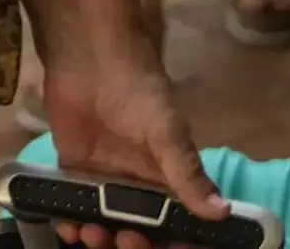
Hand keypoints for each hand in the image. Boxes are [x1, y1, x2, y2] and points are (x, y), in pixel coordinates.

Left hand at [42, 48, 221, 248]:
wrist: (90, 59)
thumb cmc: (139, 93)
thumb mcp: (168, 132)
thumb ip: (187, 172)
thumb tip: (222, 212)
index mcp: (169, 181)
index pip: (177, 224)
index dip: (174, 243)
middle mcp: (138, 186)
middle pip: (140, 231)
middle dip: (134, 244)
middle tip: (127, 240)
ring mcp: (105, 179)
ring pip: (105, 223)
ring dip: (101, 238)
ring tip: (92, 236)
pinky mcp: (74, 168)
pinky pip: (73, 203)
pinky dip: (70, 220)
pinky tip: (67, 226)